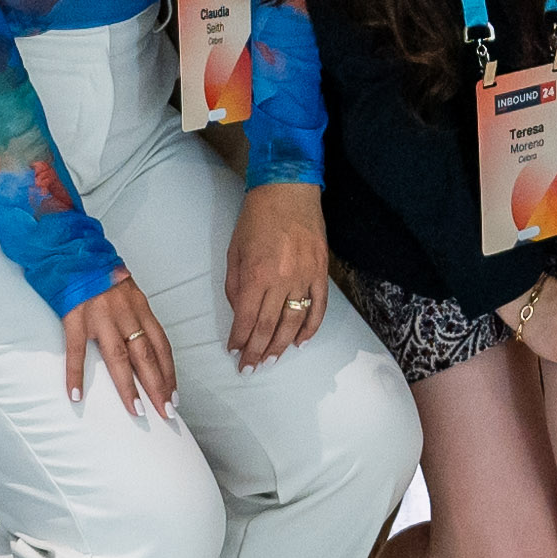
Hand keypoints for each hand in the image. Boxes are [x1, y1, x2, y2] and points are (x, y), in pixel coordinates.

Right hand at [61, 277, 183, 417]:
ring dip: (129, 386)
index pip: (160, 345)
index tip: (174, 395)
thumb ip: (134, 314)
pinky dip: (76, 374)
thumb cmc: (99, 271)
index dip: (169, 371)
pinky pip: (76, 350)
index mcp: (139, 307)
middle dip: (158, 386)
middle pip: (146, 355)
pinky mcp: (75, 317)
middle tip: (167, 412)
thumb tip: (143, 342)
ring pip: (119, 356)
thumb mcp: (125, 289)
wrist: (72, 249)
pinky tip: (76, 394)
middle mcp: (124, 313)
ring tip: (137, 410)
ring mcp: (100, 316)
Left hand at [225, 186, 330, 366]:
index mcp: (257, 274)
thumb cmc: (256, 217)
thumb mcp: (235, 250)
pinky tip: (300, 342)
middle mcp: (283, 279)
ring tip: (271, 360)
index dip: (240, 340)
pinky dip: (310, 328)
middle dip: (258, 351)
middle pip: (270, 326)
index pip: (247, 318)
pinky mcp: (322, 271)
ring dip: (281, 345)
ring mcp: (305, 277)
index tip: (234, 352)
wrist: (289, 189)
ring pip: (294, 322)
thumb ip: (236, 285)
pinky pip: (318, 307)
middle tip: (250, 368)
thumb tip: (241, 314)